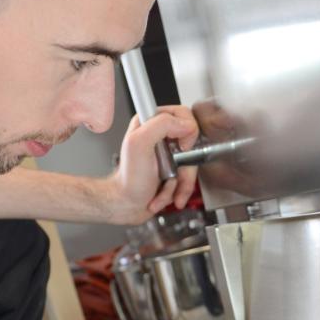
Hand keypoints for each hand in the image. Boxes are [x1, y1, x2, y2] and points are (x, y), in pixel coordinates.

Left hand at [110, 105, 200, 222]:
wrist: (127, 205)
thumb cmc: (129, 179)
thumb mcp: (140, 144)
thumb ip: (162, 125)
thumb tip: (186, 124)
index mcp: (150, 122)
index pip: (183, 115)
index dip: (187, 132)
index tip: (181, 148)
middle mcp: (161, 136)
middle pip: (192, 143)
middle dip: (184, 166)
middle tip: (172, 172)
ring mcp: (169, 154)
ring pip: (191, 164)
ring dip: (180, 183)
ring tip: (165, 188)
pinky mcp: (174, 170)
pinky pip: (188, 179)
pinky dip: (178, 191)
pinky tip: (164, 194)